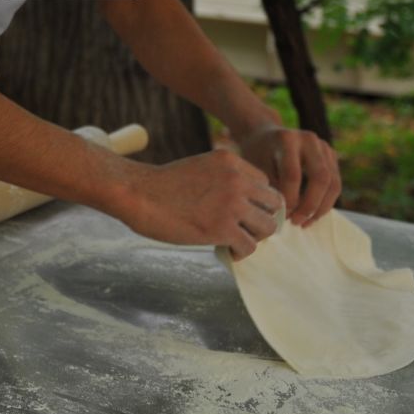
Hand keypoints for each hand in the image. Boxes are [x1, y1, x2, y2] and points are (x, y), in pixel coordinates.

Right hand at [118, 150, 284, 258]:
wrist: (139, 194)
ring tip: (236, 240)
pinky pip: (250, 246)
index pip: (265, 184)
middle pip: (274, 204)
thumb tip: (241, 204)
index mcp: (230, 161)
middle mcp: (236, 180)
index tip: (241, 213)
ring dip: (255, 237)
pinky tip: (225, 250)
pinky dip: (240, 252)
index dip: (255, 202)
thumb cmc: (163, 185)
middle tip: (244, 228)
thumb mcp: (201, 167)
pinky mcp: (222, 228)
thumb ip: (224, 178)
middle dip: (262, 218)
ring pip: (268, 226)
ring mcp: (231, 204)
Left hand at [240, 125, 341, 226]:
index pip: (293, 175)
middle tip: (296, 222)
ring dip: (321, 208)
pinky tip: (311, 215)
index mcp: (287, 139)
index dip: (290, 199)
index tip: (282, 215)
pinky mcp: (331, 155)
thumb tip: (288, 215)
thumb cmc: (258, 155)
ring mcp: (324, 146)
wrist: (265, 136)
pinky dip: (325, 202)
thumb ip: (272, 189)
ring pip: (333, 183)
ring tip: (304, 223)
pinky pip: (335, 184)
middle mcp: (309, 139)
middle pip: (321, 177)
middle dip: (310, 205)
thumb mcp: (257, 169)